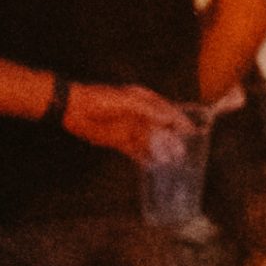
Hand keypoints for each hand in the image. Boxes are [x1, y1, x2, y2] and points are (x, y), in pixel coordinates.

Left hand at [62, 82, 188, 161]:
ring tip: (171, 161)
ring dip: (160, 150)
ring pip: (150, 141)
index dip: (180, 121)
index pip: (167, 111)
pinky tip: (151, 165)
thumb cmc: (100, 100)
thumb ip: (148, 110)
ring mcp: (129, 127)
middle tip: (183, 152)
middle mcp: (139, 114)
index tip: (192, 131)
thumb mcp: (127, 102)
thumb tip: (167, 118)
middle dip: (172, 139)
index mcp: (143, 100)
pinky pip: (135, 150)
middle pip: (160, 128)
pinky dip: (143, 158)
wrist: (73, 109)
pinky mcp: (118, 140)